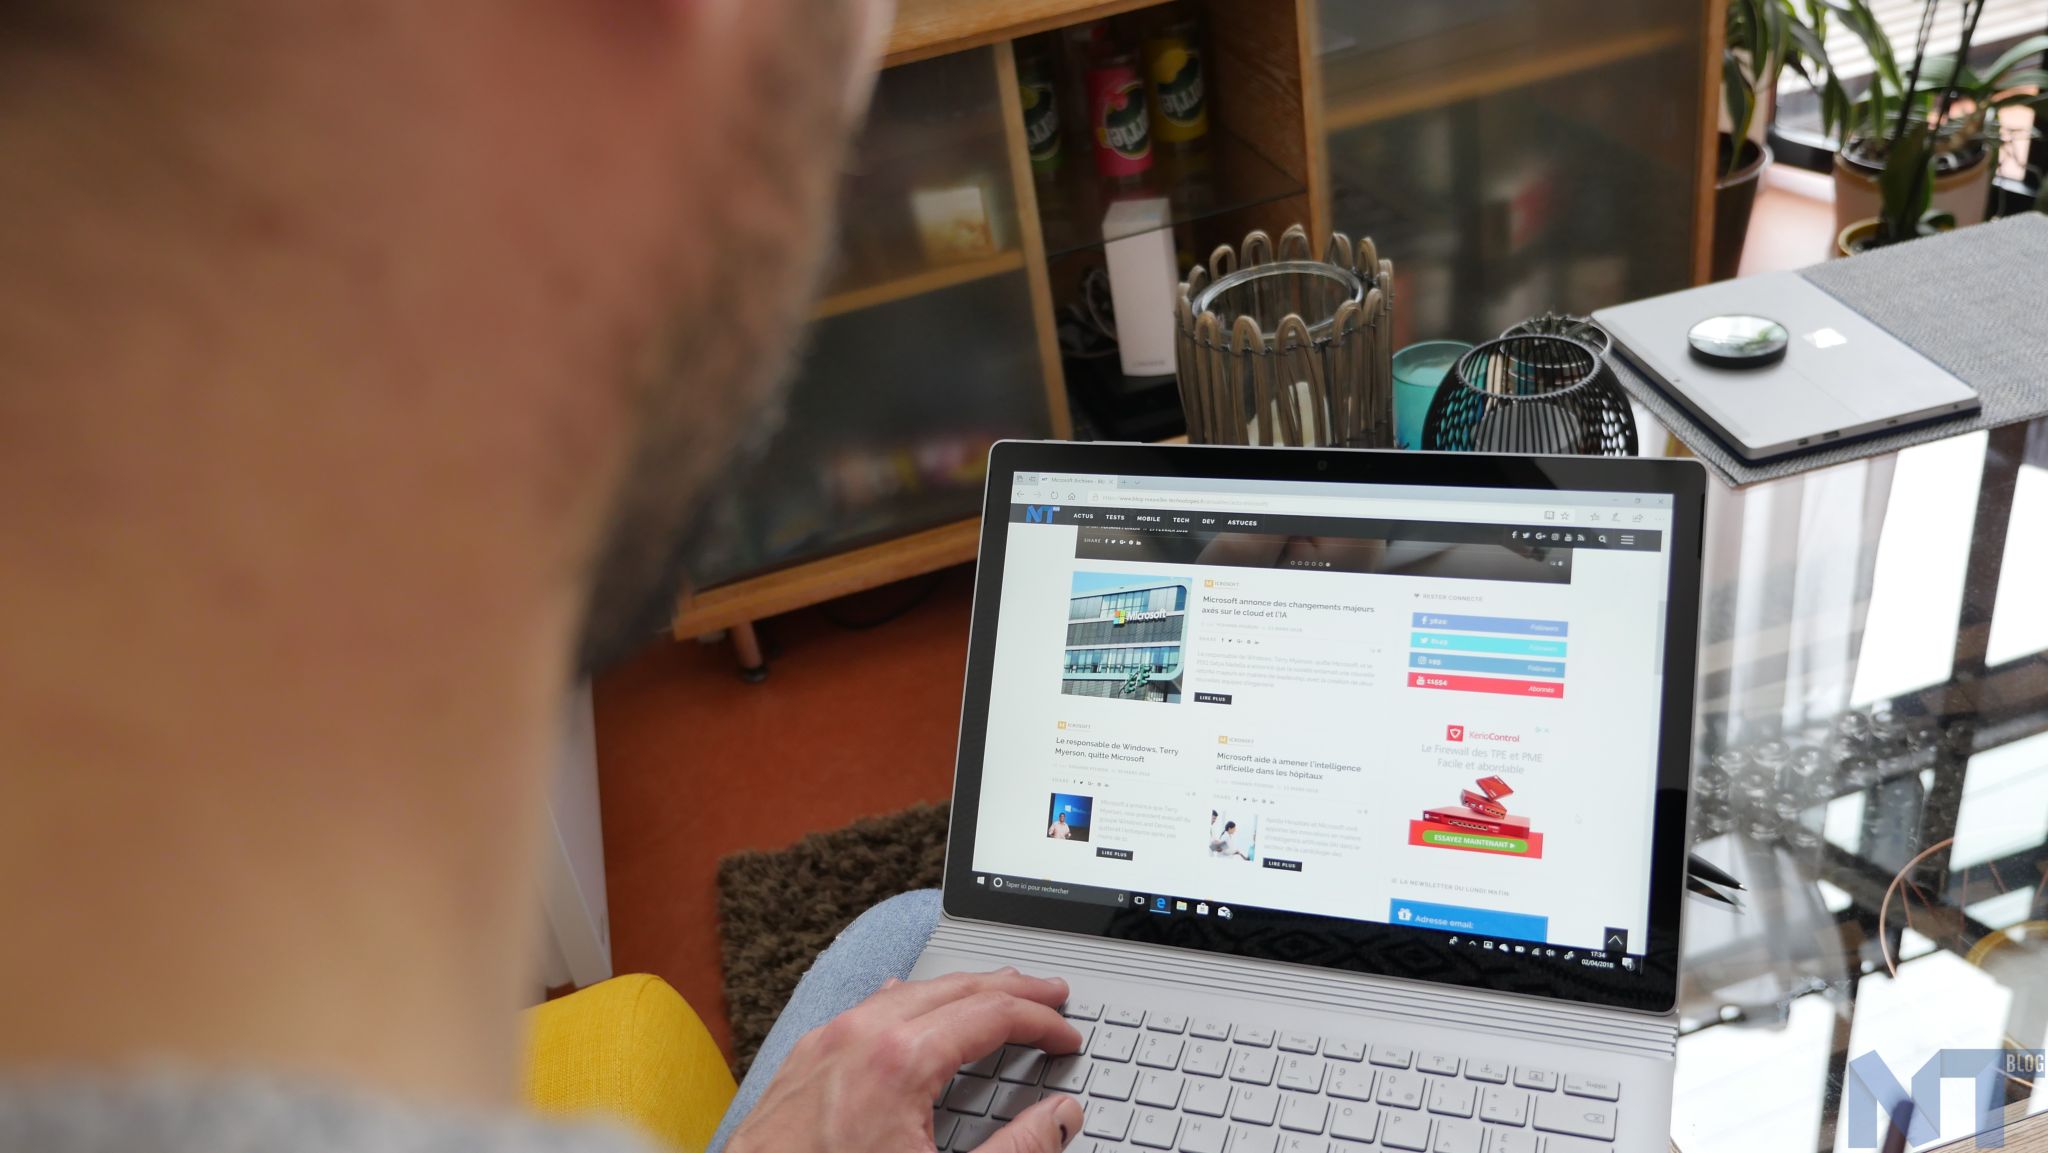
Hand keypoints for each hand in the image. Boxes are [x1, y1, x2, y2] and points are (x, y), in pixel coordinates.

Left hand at [727, 968, 1085, 1152]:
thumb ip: (1015, 1150)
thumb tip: (1061, 1117)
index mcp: (900, 1061)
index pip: (992, 1014)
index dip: (1041, 1020)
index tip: (1068, 1035)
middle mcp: (860, 1036)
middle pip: (955, 988)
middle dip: (1010, 988)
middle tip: (1050, 993)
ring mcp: (827, 1042)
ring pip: (910, 992)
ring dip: (962, 991)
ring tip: (996, 997)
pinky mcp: (804, 1059)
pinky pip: (867, 1008)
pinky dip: (911, 1001)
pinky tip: (915, 1007)